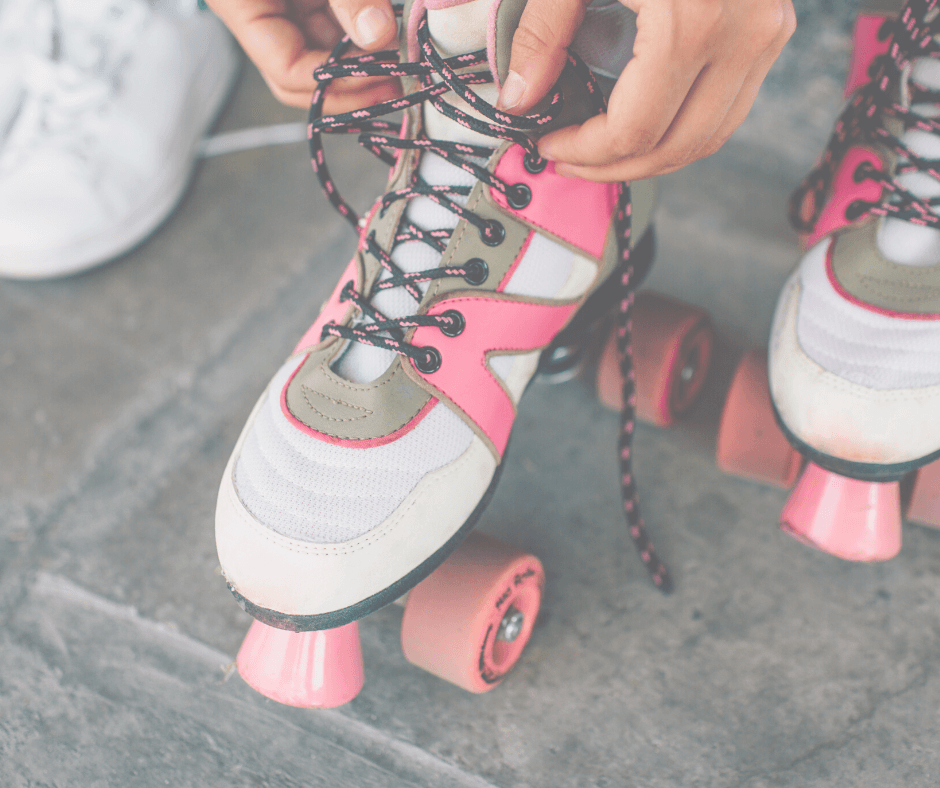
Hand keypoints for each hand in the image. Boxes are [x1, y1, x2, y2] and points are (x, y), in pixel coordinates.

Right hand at [207, 0, 399, 111]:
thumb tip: (380, 37)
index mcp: (238, 3)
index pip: (287, 71)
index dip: (338, 83)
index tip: (383, 75)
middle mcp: (256, 12)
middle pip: (300, 78)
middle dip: (351, 89)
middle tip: (398, 85)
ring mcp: (279, 5)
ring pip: (320, 53)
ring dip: (361, 63)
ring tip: (402, 61)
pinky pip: (329, 26)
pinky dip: (361, 36)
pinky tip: (391, 38)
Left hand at [498, 0, 795, 181]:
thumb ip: (542, 29)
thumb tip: (518, 98)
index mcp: (692, 20)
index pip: (635, 130)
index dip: (585, 152)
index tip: (547, 145)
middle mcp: (744, 35)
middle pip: (677, 146)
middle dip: (615, 168)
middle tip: (569, 161)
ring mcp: (767, 33)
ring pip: (711, 136)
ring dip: (654, 157)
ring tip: (601, 153)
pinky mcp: (772, 27)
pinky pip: (730, 106)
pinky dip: (685, 125)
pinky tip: (643, 121)